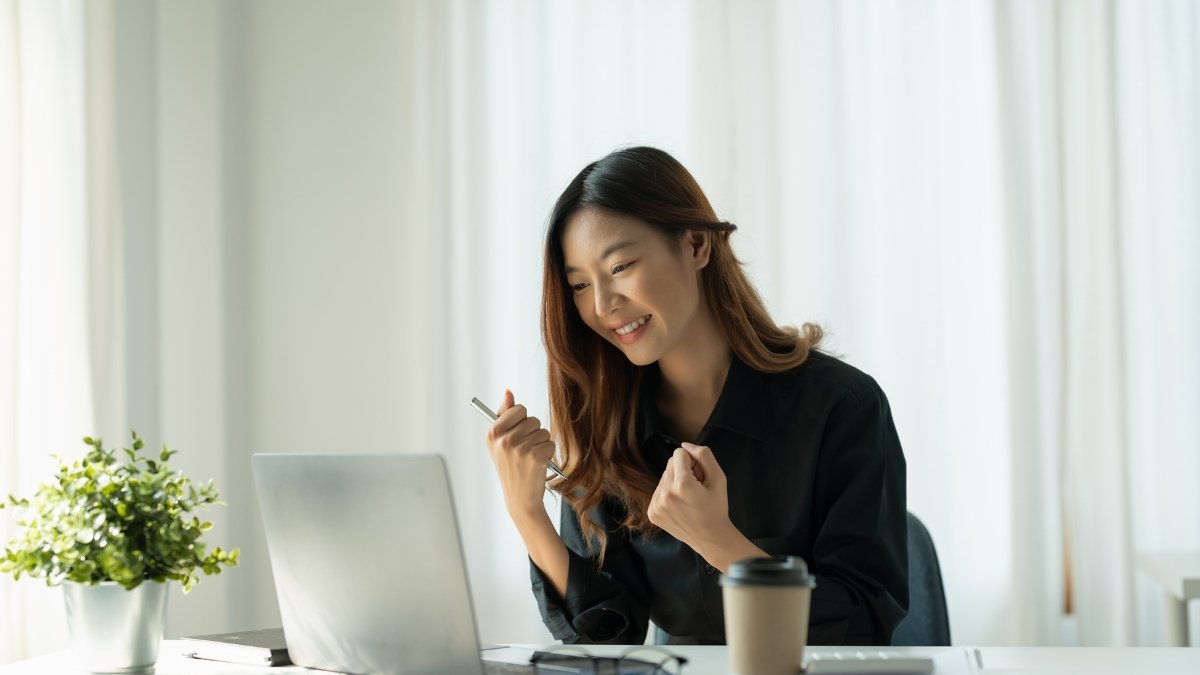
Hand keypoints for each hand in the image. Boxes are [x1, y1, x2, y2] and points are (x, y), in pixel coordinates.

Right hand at [484, 390, 555, 517]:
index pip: (519, 409)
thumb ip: (505, 414)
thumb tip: (508, 391)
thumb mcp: (500, 442)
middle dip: (533, 433)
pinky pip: (550, 443)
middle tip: (523, 451)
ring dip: (541, 444)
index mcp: (492, 433)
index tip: (517, 436)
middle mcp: (504, 439)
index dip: (522, 422)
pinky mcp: (535, 456)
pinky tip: (538, 465)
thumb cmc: (511, 466)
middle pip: (533, 419)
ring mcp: (519, 448)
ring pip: (543, 432)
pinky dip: (548, 454)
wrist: (520, 498)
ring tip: (530, 459)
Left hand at [647, 442, 733, 552]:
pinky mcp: (652, 513)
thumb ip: (703, 455)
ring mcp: (656, 505)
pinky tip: (680, 505)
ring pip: (664, 477)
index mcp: (682, 485)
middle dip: (684, 471)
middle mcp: (665, 495)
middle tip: (696, 488)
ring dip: (675, 482)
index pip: (679, 453)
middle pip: (670, 464)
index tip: (700, 476)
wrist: (711, 538)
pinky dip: (669, 494)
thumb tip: (684, 445)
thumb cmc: (717, 507)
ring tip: (689, 498)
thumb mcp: (718, 478)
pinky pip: (658, 491)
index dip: (693, 461)